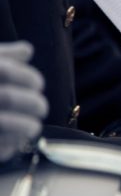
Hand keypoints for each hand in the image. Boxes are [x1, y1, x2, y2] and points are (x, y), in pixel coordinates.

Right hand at [0, 42, 48, 161]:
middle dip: (33, 104)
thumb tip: (27, 49)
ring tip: (33, 126)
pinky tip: (15, 142)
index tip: (38, 84)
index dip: (29, 78)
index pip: (6, 72)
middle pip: (7, 98)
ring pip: (2, 123)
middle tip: (42, 108)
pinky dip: (9, 145)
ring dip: (26, 126)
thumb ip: (1, 56)